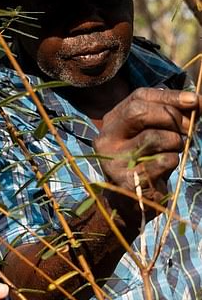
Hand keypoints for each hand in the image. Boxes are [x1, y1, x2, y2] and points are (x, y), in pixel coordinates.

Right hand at [94, 88, 200, 208]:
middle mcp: (106, 138)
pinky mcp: (126, 180)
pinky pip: (162, 161)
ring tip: (175, 150)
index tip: (194, 101)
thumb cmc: (145, 162)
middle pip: (138, 112)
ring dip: (176, 142)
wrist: (129, 202)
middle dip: (172, 117)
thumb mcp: (153, 133)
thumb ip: (169, 115)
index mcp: (112, 122)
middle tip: (190, 128)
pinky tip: (166, 167)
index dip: (169, 96)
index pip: (138, 97)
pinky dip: (173, 161)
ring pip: (154, 136)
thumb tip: (196, 101)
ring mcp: (114, 160)